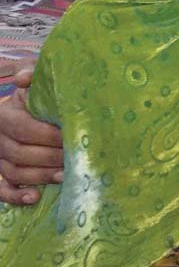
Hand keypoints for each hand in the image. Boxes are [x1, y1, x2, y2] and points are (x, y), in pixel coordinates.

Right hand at [0, 65, 63, 204]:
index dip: (49, 136)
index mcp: (5, 115)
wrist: (30, 108)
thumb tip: (24, 78)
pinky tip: (35, 198)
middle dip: (50, 158)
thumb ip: (33, 77)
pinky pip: (2, 190)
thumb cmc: (39, 96)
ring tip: (65, 176)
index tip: (71, 137)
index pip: (25, 129)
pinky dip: (16, 196)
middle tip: (74, 159)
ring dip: (41, 176)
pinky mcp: (1, 173)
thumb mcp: (37, 83)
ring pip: (15, 172)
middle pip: (20, 154)